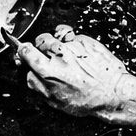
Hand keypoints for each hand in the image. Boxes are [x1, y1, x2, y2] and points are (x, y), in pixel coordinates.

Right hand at [6, 25, 134, 118]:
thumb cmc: (87, 100)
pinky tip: (80, 55)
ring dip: (57, 42)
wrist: (112, 93)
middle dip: (41, 47)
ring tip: (65, 55)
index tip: (24, 52)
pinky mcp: (86, 40)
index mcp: (48, 70)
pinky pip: (74, 37)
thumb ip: (37, 85)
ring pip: (57, 35)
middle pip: (40, 40)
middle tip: (49, 58)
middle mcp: (59, 54)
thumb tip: (29, 73)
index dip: (23, 51)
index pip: (25, 50)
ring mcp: (73, 45)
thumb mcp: (54, 100)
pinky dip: (74, 43)